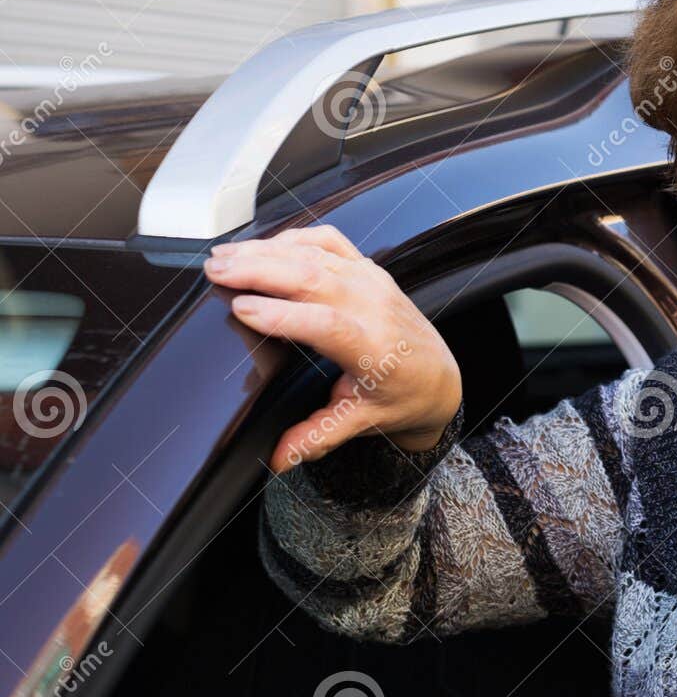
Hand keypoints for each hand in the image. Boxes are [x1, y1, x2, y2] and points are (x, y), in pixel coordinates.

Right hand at [204, 225, 462, 471]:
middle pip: (315, 278)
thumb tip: (277, 458)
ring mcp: (374, 282)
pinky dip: (296, 238)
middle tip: (215, 271)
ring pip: (318, 255)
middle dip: (260, 270)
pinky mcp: (370, 270)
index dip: (283, 315)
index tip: (240, 309)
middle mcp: (375, 308)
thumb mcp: (361, 423)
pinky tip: (264, 245)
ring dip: (267, 251)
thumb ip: (317, 437)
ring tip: (224, 256)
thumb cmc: (400, 399)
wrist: (440, 378)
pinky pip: (332, 243)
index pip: (327, 324)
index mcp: (374, 349)